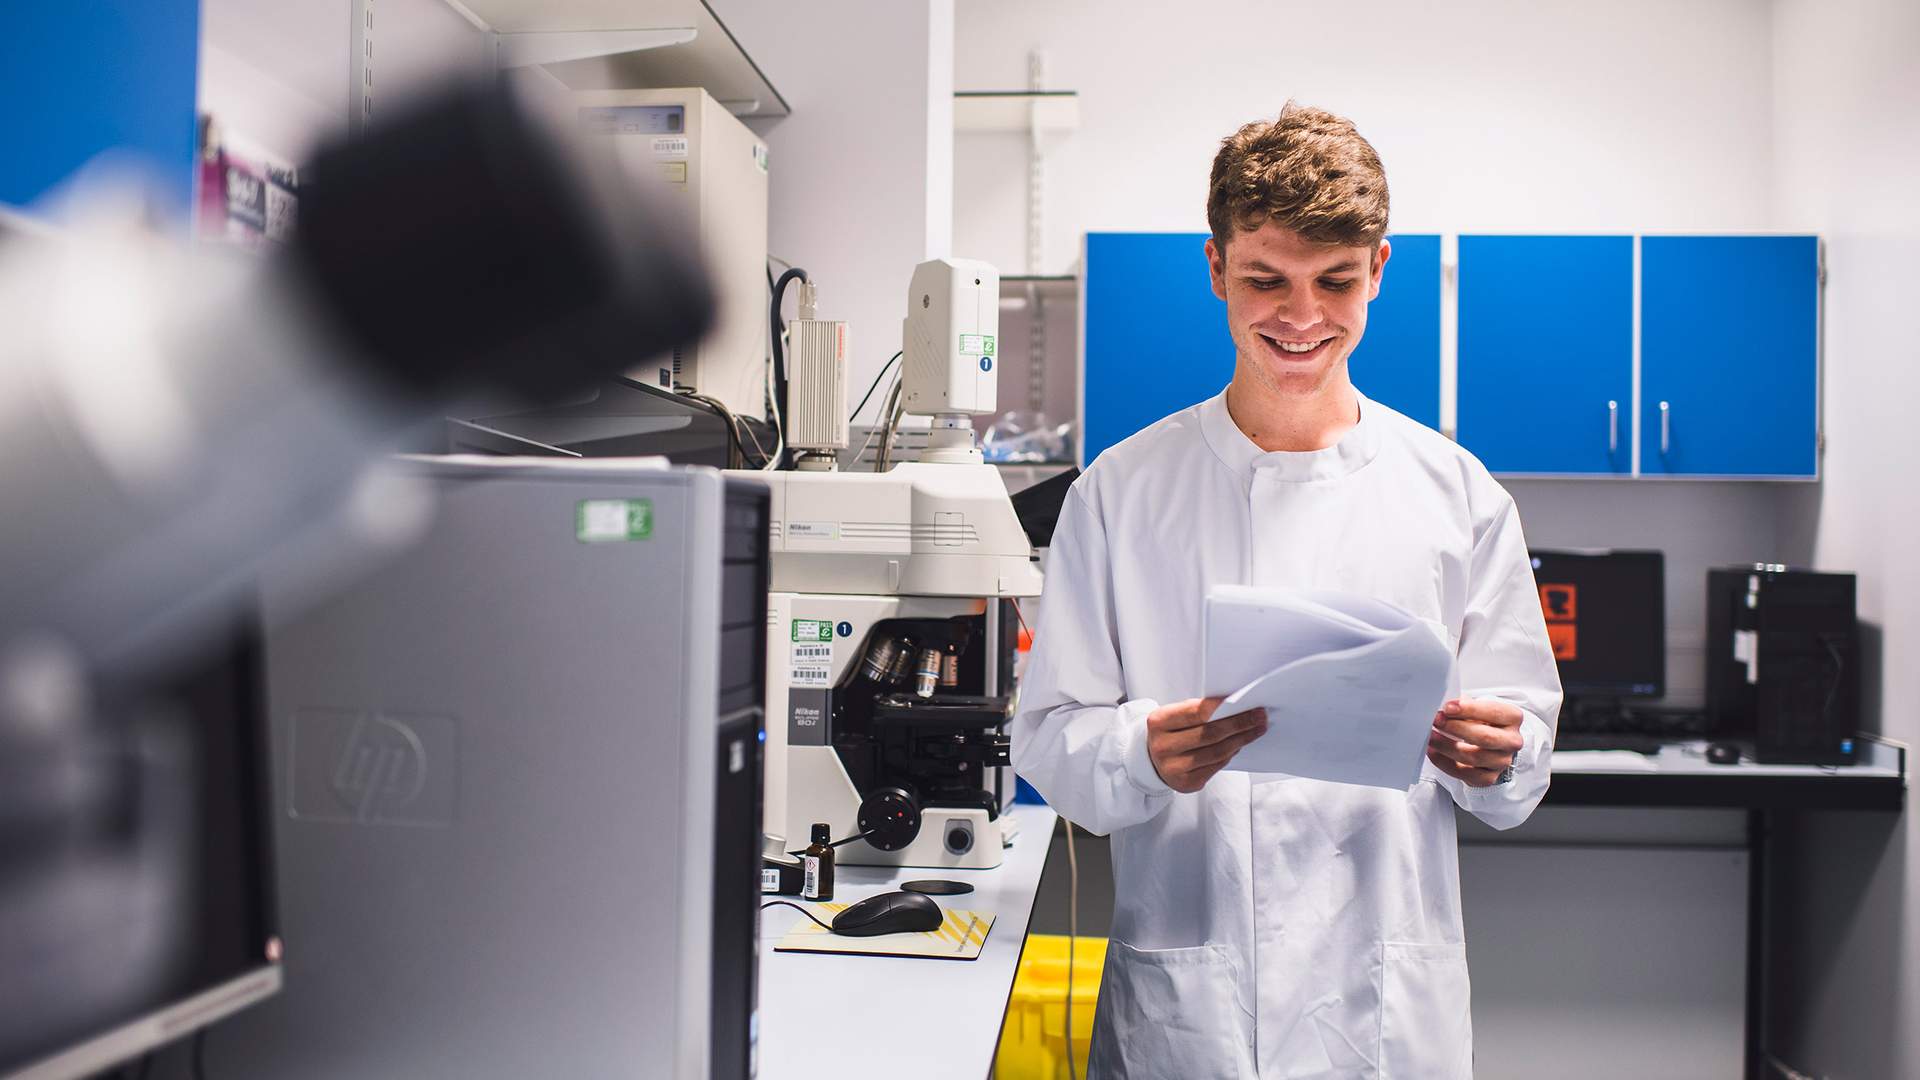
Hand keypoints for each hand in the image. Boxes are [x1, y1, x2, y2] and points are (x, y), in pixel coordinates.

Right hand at [1146, 697, 1267, 793]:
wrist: (1153, 760)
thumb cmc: (1170, 732)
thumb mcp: (1176, 716)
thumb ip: (1199, 711)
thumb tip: (1236, 708)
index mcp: (1158, 723)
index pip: (1195, 712)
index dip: (1221, 707)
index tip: (1243, 701)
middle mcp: (1163, 746)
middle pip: (1210, 734)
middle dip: (1239, 723)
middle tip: (1259, 716)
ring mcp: (1173, 768)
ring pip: (1217, 752)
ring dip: (1241, 739)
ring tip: (1257, 729)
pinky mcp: (1186, 783)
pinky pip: (1216, 766)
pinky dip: (1231, 754)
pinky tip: (1240, 744)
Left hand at [1426, 697, 1524, 787]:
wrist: (1490, 744)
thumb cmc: (1482, 722)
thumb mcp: (1477, 707)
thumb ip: (1464, 705)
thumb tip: (1442, 705)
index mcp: (1512, 718)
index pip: (1494, 712)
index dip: (1469, 709)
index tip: (1448, 708)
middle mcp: (1511, 741)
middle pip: (1484, 737)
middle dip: (1456, 728)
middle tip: (1437, 721)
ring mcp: (1501, 761)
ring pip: (1473, 757)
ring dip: (1447, 746)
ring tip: (1431, 737)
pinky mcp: (1489, 777)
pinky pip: (1465, 774)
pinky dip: (1445, 763)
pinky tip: (1434, 752)